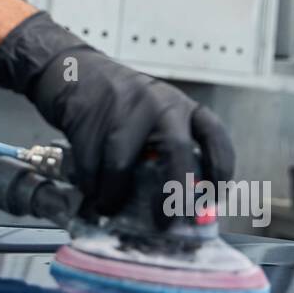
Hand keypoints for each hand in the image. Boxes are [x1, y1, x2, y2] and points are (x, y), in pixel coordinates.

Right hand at [0, 11, 233, 217]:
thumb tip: (178, 205)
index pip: (214, 138)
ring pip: (122, 164)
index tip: (213, 199)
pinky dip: (90, 185)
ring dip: (113, 195)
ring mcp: (123, 107)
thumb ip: (168, 152)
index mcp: (181, 107)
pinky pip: (91, 164)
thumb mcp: (155, 117)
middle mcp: (159, 104)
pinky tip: (90, 187)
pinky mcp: (90, 116)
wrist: (73, 71)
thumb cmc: (120, 103)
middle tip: (164, 221)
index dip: (220, 172)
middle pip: (176, 150)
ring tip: (108, 206)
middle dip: (172, 193)